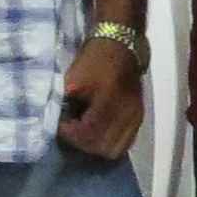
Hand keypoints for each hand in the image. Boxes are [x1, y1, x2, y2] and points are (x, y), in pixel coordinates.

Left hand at [59, 33, 144, 161]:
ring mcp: (134, 118)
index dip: (70, 134)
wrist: (120, 47)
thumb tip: (57, 122)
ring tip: (84, 133)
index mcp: (108, 101)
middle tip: (71, 130)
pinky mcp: (138, 118)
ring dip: (96, 146)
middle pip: (102, 146)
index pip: (88, 133)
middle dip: (82, 143)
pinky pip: (125, 143)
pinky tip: (99, 133)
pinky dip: (110, 143)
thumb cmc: (94, 60)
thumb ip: (64, 102)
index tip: (60, 125)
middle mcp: (125, 114)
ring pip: (115, 149)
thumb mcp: (73, 78)